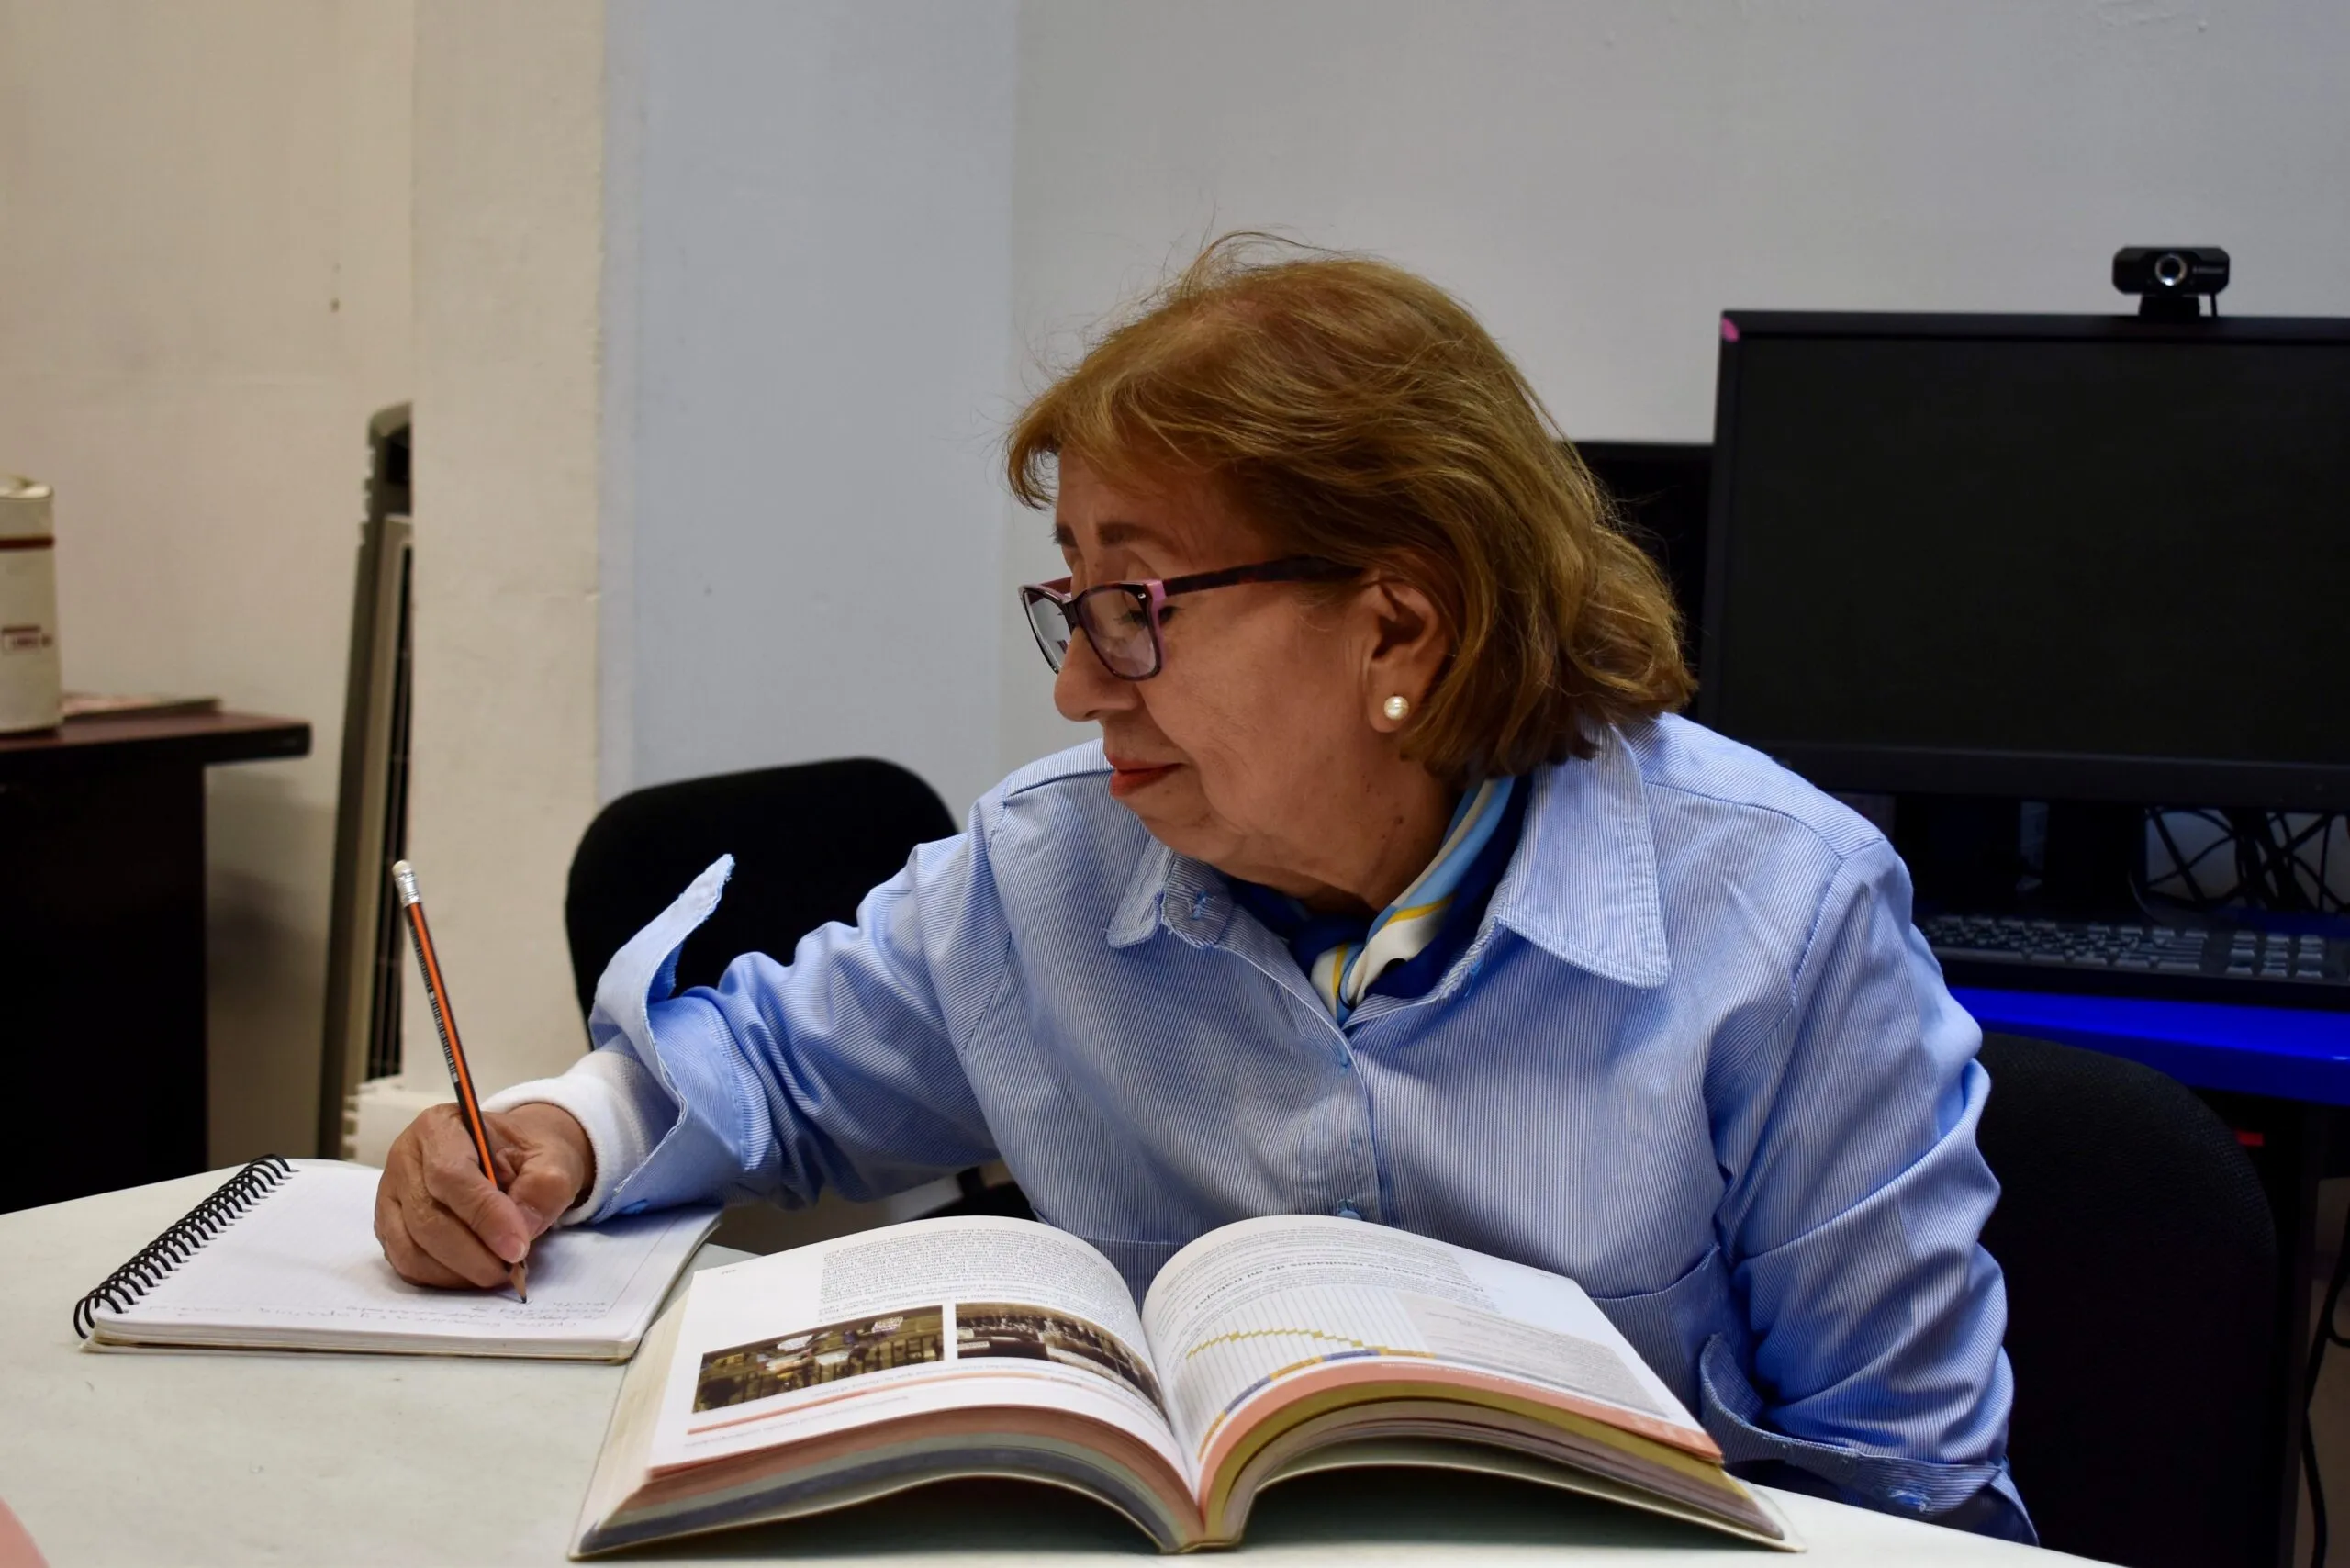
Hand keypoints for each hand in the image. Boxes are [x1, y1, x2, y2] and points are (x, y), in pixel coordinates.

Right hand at [374, 1102, 594, 1288]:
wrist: (508, 1157)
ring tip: (497, 1273)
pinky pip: (407, 1264)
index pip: (451, 1176)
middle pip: (426, 1219)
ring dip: (457, 1272)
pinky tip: (474, 1273)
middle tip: (511, 1270)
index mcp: (440, 1128)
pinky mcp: (389, 1228)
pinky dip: (442, 1278)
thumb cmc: (524, 1153)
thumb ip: (545, 1187)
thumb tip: (522, 1229)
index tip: (516, 1247)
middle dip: (473, 1254)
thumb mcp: (551, 1157)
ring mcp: (390, 1197)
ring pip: (411, 1249)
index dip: (484, 1216)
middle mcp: (404, 1160)